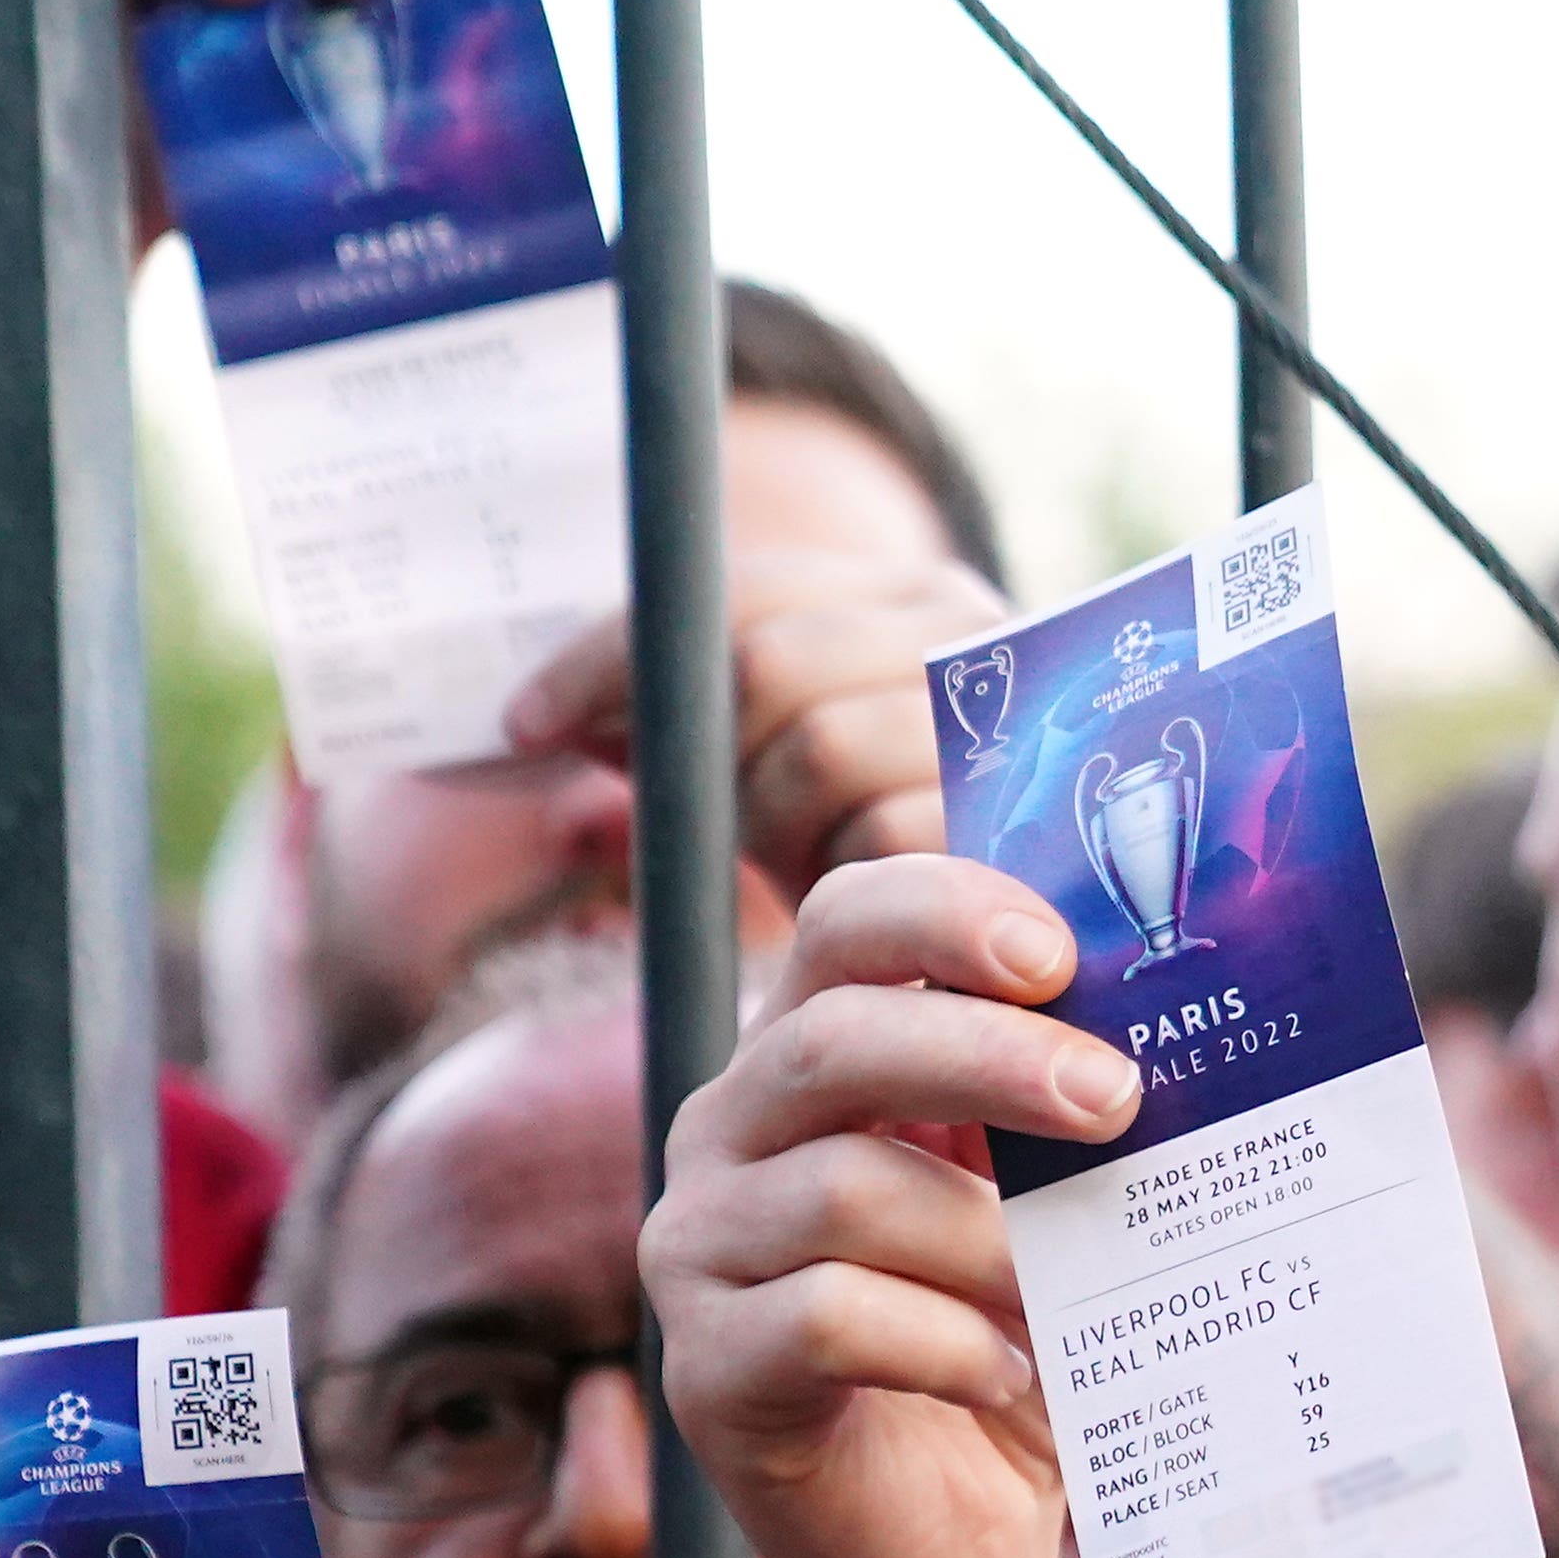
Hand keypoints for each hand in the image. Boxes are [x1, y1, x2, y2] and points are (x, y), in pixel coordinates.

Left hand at [497, 550, 1016, 892]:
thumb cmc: (877, 855)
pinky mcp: (1025, 824)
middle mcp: (972, 630)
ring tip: (809, 865)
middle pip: (766, 663)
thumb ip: (691, 722)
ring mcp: (1006, 718)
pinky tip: (855, 905)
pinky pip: (881, 840)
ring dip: (778, 823)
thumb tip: (531, 724)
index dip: (610, 654)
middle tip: (723, 827)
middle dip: (710, 752)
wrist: (1036, 969)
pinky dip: (842, 879)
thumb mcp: (774, 773)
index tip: (522, 726)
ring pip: (821, 748)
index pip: (733, 588)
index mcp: (908, 594)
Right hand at [647, 854, 1132, 1557]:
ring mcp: (697, 1250)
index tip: (1060, 953)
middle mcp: (729, 1134)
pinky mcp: (708, 1370)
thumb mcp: (1048, 1206)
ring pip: (842, 1193)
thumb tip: (1199, 1018)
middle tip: (1117, 1099)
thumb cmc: (1012, 1343)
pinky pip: (826, 1321)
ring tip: (1074, 1293)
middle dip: (986, 1055)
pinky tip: (1011, 1373)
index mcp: (811, 1059)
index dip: (942, 913)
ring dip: (988, 1240)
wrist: (950, 1539)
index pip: (845, 926)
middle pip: (831, 1042)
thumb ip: (1072, 1108)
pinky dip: (945, 1343)